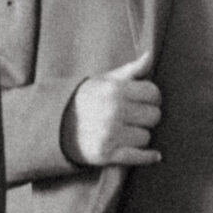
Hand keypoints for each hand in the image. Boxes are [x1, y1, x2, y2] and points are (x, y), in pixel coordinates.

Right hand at [62, 51, 162, 166]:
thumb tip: (150, 56)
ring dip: (140, 136)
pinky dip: (148, 157)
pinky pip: (138, 156)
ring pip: (146, 137)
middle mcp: (113, 111)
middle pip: (153, 116)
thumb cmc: (88, 99)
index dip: (152, 98)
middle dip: (147, 117)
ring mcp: (110, 134)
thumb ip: (131, 70)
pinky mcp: (107, 154)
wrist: (57, 125)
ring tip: (127, 132)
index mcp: (115, 90)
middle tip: (135, 118)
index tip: (145, 102)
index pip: (153, 93)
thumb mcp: (106, 80)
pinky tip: (154, 155)